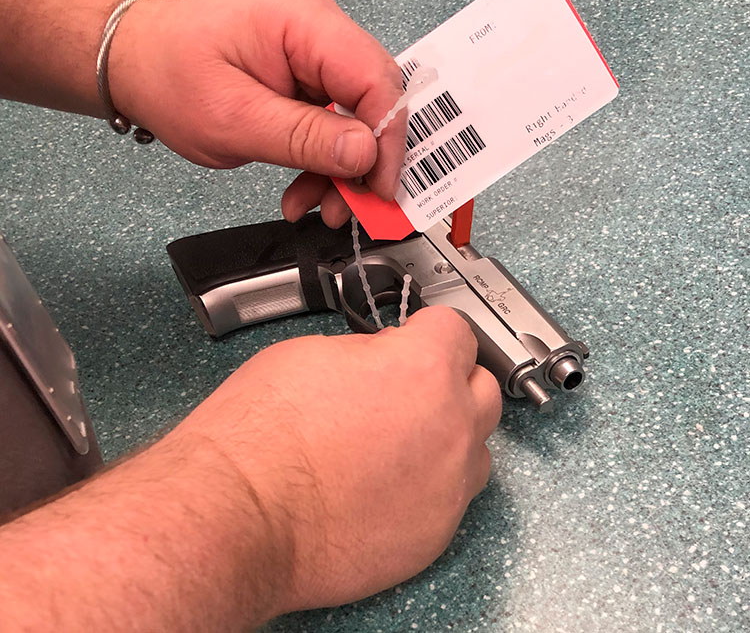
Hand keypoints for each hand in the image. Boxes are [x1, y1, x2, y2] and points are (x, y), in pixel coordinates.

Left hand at [108, 0, 405, 227]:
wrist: (135, 63)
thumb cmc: (168, 76)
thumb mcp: (234, 120)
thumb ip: (304, 138)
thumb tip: (366, 154)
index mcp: (303, 22)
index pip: (376, 78)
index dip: (385, 138)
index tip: (378, 188)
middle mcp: (318, 30)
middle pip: (374, 98)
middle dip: (366, 160)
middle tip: (349, 206)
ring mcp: (314, 54)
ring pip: (357, 118)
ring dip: (342, 170)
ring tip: (318, 207)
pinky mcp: (306, 78)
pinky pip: (334, 124)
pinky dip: (323, 162)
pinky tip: (304, 191)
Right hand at [167, 307, 501, 612]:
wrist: (239, 511)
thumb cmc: (263, 434)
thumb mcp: (314, 354)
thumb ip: (371, 354)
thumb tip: (385, 360)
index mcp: (422, 367)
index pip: (457, 330)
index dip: (431, 331)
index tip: (418, 338)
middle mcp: (450, 424)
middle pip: (482, 387)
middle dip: (451, 380)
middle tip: (413, 388)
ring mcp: (448, 484)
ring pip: (476, 447)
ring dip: (449, 437)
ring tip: (401, 444)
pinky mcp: (436, 533)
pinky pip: (453, 498)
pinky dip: (431, 487)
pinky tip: (386, 486)